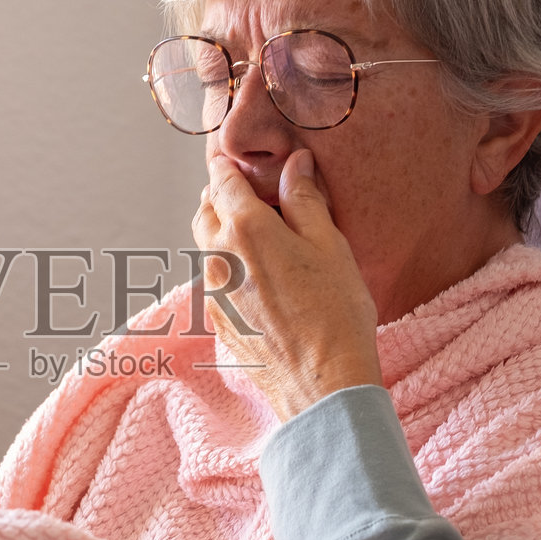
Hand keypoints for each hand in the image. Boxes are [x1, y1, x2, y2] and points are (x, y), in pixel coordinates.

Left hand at [191, 150, 383, 420]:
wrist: (321, 382)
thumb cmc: (335, 311)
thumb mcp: (330, 244)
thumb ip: (305, 199)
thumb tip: (296, 163)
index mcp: (244, 228)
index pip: (222, 180)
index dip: (227, 164)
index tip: (232, 156)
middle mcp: (217, 256)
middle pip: (205, 210)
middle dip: (220, 195)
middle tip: (247, 192)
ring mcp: (213, 291)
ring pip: (205, 246)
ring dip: (221, 231)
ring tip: (255, 233)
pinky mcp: (217, 320)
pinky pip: (213, 279)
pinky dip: (227, 266)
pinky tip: (257, 276)